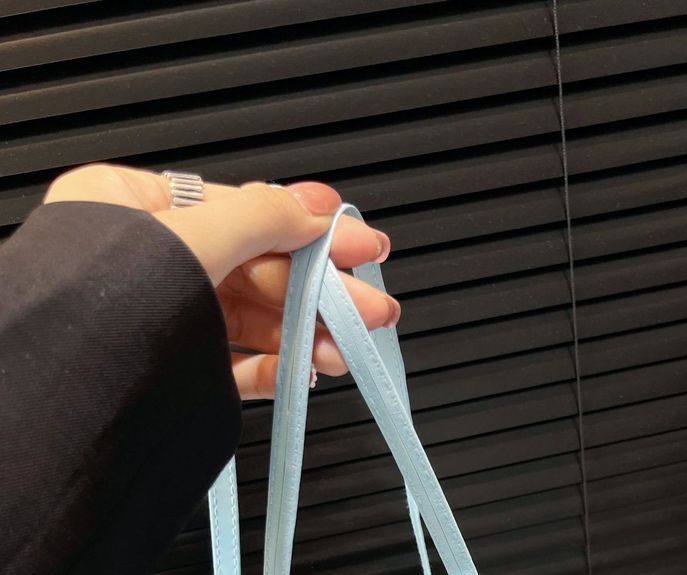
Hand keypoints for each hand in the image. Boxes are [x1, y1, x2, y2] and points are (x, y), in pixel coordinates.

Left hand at [44, 163, 399, 398]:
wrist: (52, 406)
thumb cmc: (93, 306)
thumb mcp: (191, 236)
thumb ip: (262, 216)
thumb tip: (313, 208)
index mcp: (135, 211)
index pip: (243, 212)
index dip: (309, 229)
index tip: (358, 243)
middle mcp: (148, 263)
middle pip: (257, 269)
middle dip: (321, 290)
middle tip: (371, 307)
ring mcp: (160, 320)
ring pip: (252, 320)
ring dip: (306, 333)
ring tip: (348, 347)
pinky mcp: (169, 372)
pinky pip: (233, 363)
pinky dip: (274, 367)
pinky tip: (307, 369)